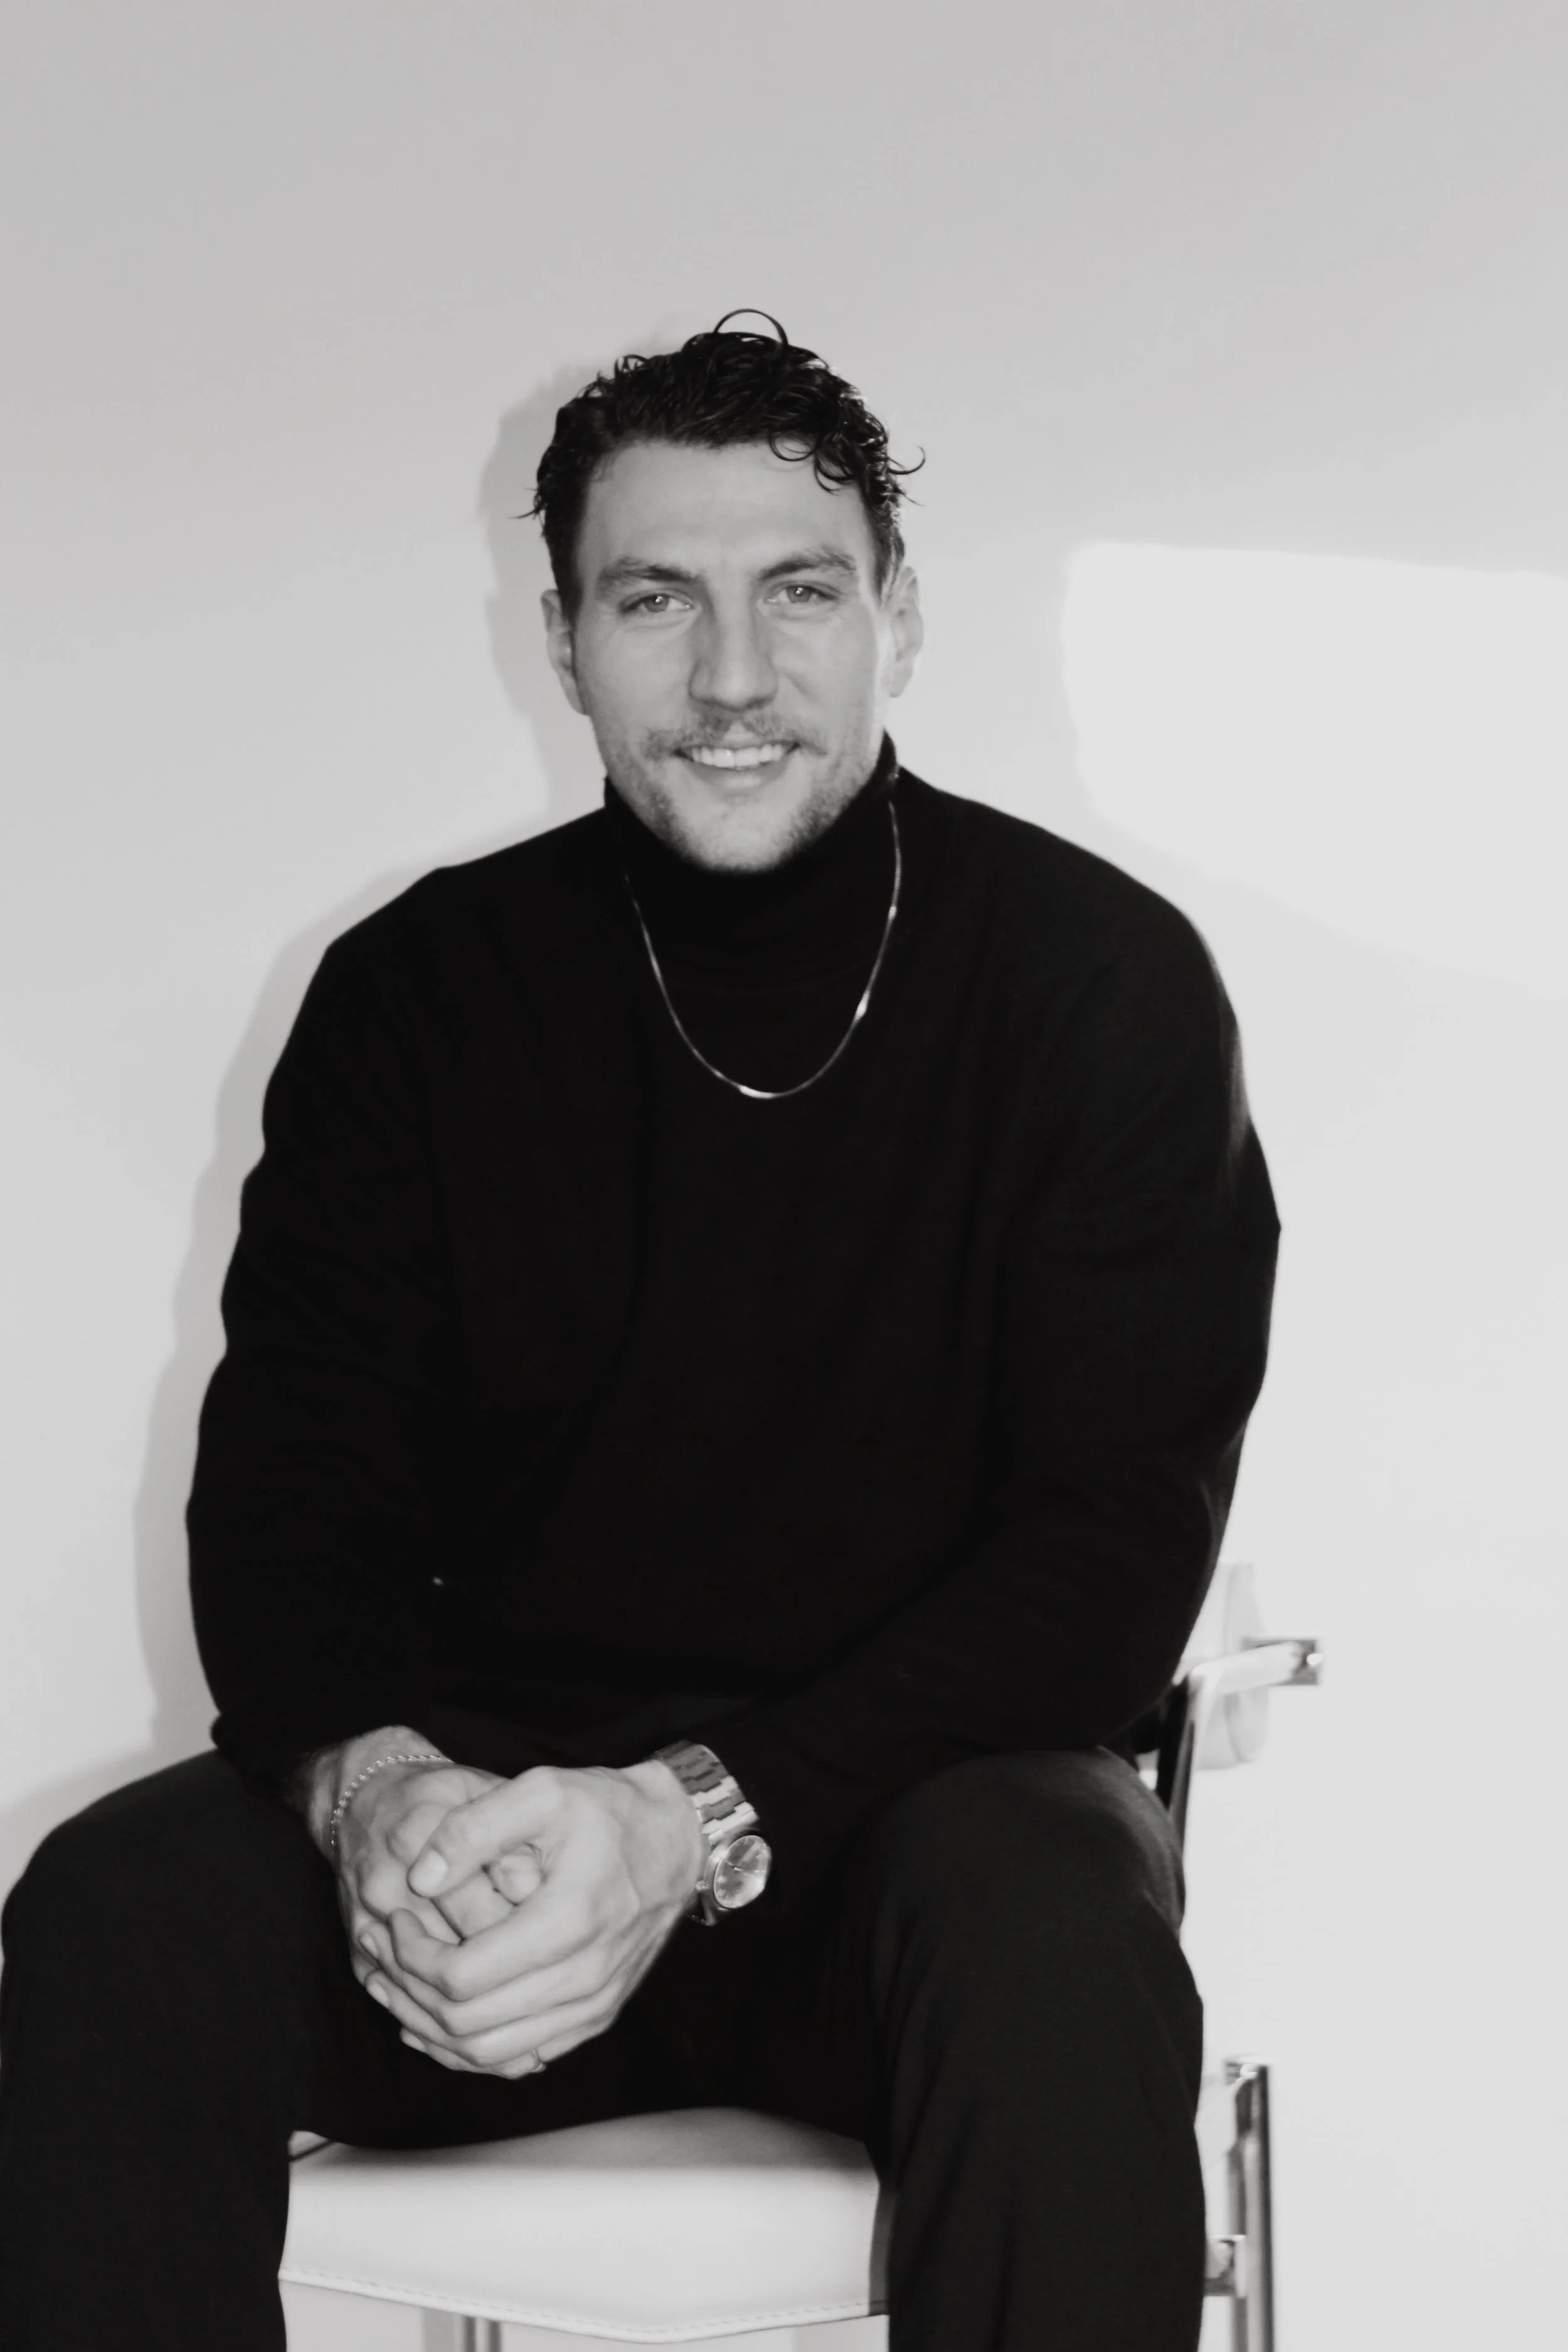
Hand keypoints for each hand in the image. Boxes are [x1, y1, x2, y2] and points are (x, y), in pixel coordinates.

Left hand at [356, 1760, 704, 2078]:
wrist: (676, 1841)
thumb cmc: (608, 1811)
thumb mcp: (542, 1790)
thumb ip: (474, 1827)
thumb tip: (419, 1878)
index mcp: (566, 1922)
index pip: (462, 1976)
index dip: (411, 1955)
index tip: (395, 1918)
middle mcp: (583, 1978)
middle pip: (467, 2024)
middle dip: (409, 1990)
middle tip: (382, 1946)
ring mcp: (592, 2006)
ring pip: (489, 2053)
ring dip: (430, 2026)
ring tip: (395, 1981)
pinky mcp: (594, 2017)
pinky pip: (520, 2058)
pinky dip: (469, 2047)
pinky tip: (435, 2015)